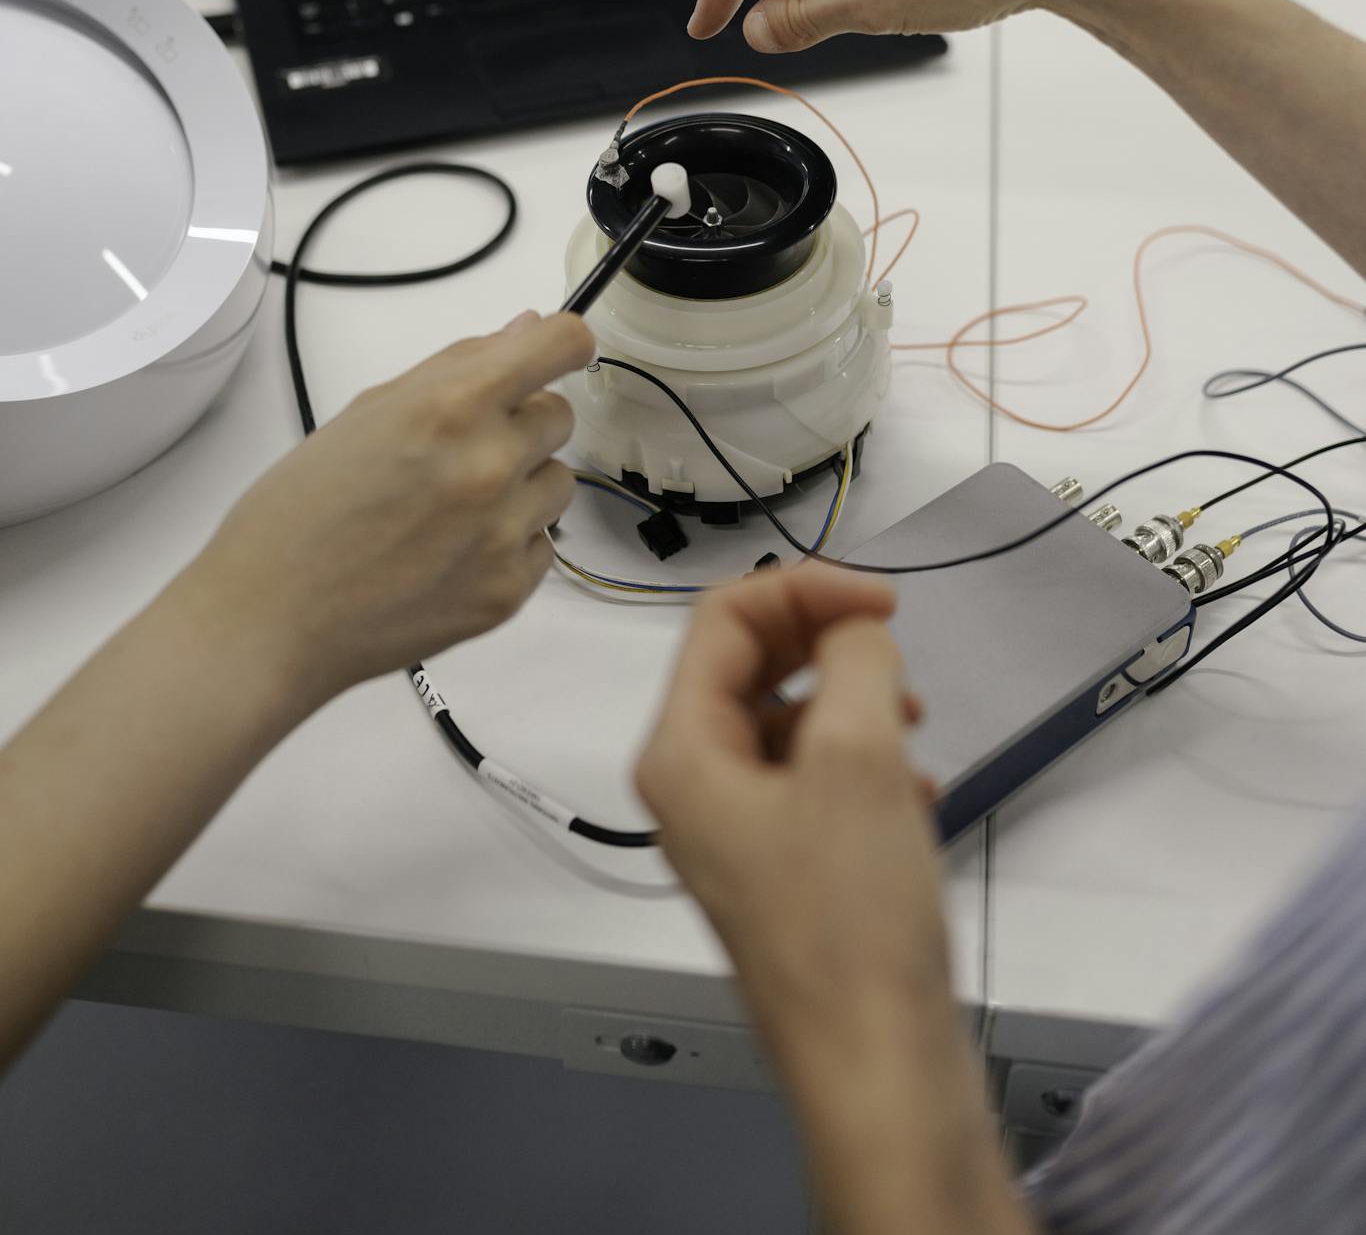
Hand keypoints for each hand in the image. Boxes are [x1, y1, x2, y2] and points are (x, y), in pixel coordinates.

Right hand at [182, 310, 593, 707]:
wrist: (269, 620)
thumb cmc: (299, 513)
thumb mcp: (367, 412)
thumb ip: (455, 367)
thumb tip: (524, 330)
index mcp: (452, 407)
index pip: (563, 345)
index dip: (563, 344)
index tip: (555, 354)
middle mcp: (490, 466)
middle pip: (560, 416)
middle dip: (519, 422)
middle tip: (459, 450)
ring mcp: (504, 534)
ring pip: (558, 482)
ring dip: (521, 485)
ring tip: (450, 507)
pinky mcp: (508, 592)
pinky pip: (543, 545)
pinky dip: (509, 544)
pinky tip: (450, 552)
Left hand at [637, 568, 1034, 1234]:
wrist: (878, 1068)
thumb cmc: (851, 922)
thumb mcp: (858, 755)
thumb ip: (854, 658)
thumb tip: (855, 628)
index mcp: (680, 752)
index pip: (723, 617)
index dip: (805, 588)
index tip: (883, 602)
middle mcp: (693, 789)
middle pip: (750, 665)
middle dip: (827, 643)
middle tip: (894, 649)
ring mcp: (736, 836)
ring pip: (789, 723)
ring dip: (853, 705)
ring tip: (910, 729)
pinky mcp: (783, 875)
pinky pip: (814, 784)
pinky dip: (865, 768)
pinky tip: (913, 796)